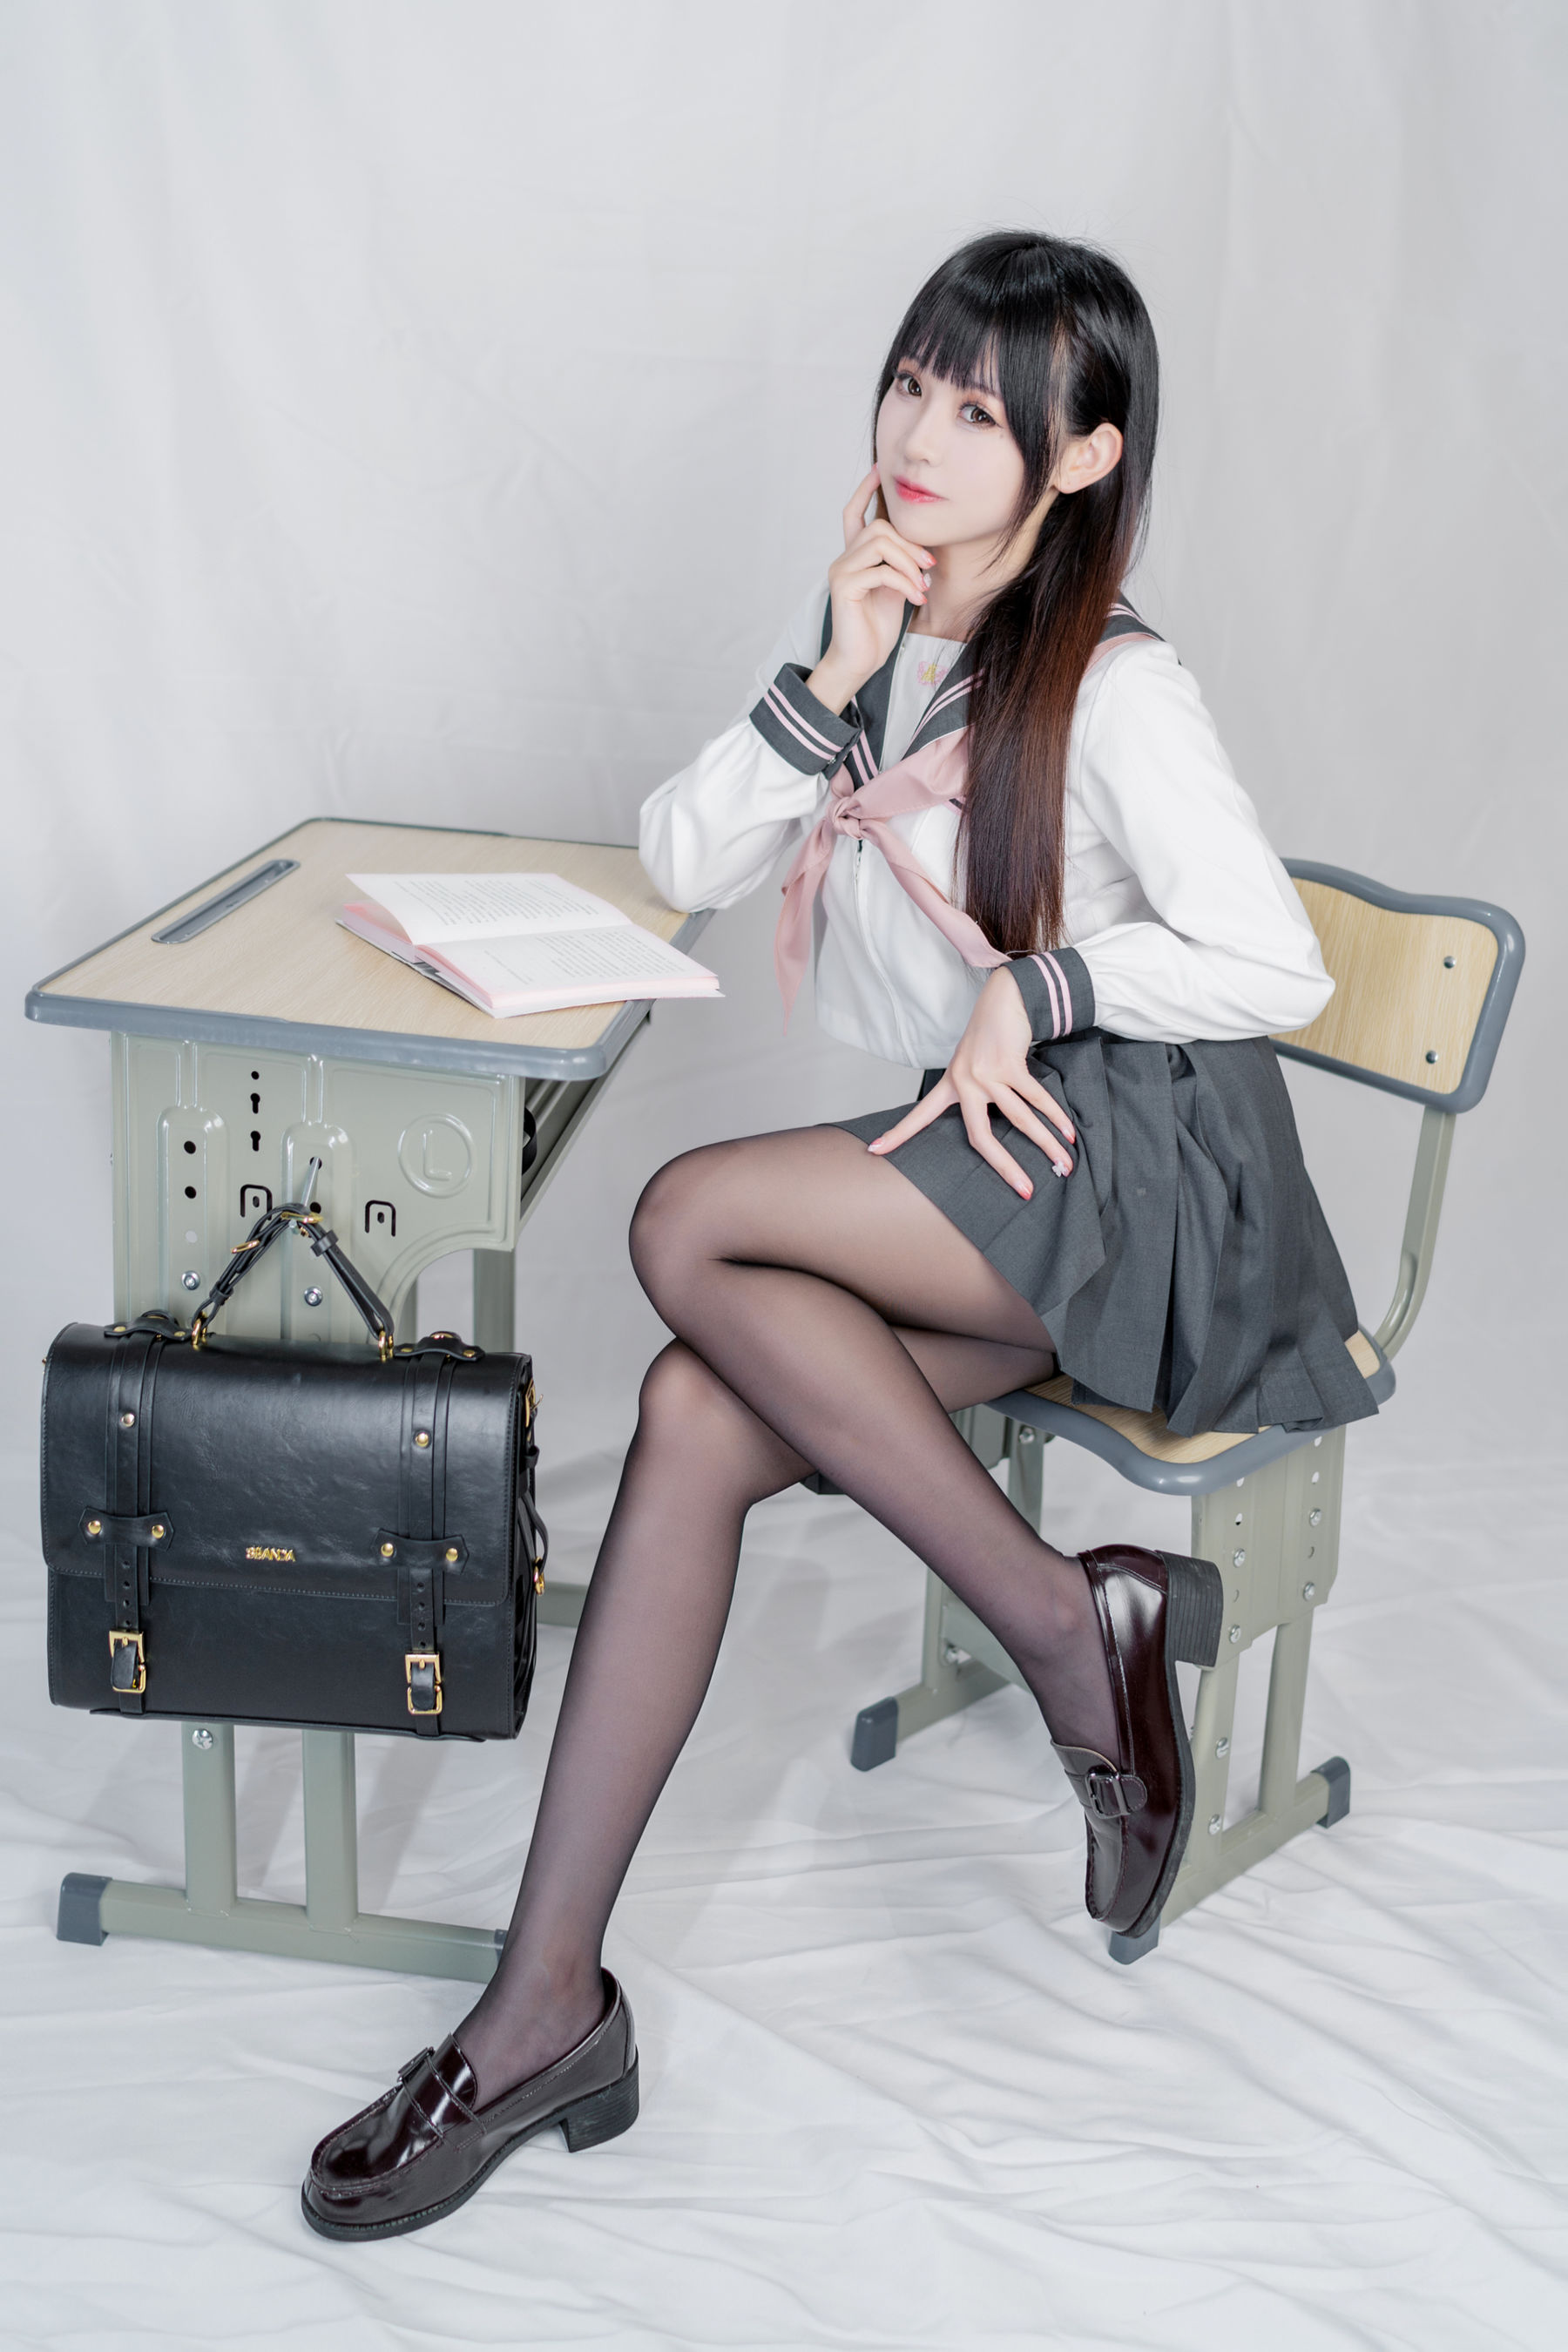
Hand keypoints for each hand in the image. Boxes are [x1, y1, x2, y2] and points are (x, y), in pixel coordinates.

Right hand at [806, 467, 932, 714]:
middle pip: (878, 527)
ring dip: (909, 562)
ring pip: (879, 544)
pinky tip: (915, 597)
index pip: (853, 514)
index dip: (865, 490)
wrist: (859, 661)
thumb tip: (921, 550)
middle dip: (910, 544)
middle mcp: (843, 559)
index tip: (878, 469)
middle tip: (929, 566)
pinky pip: (880, 571)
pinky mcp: (844, 588)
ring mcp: (841, 572)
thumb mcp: (895, 589)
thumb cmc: (877, 628)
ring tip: (922, 584)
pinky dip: (904, 582)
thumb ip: (900, 565)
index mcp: (854, 557)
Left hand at [866, 966, 1075, 1197]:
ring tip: (1065, 1165)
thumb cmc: (989, 1038)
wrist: (1003, 998)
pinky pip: (1037, 1098)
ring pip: (1021, 1120)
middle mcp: (964, 1083)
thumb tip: (996, 1129)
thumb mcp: (972, 1066)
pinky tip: (1069, 1135)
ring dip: (1047, 1144)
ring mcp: (986, 1074)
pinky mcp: (1009, 1064)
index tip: (873, 1151)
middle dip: (1006, 1167)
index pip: (919, 1115)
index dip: (897, 1135)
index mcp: (949, 1086)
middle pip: (981, 1137)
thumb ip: (975, 1095)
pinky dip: (1057, 1117)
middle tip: (1025, 1192)